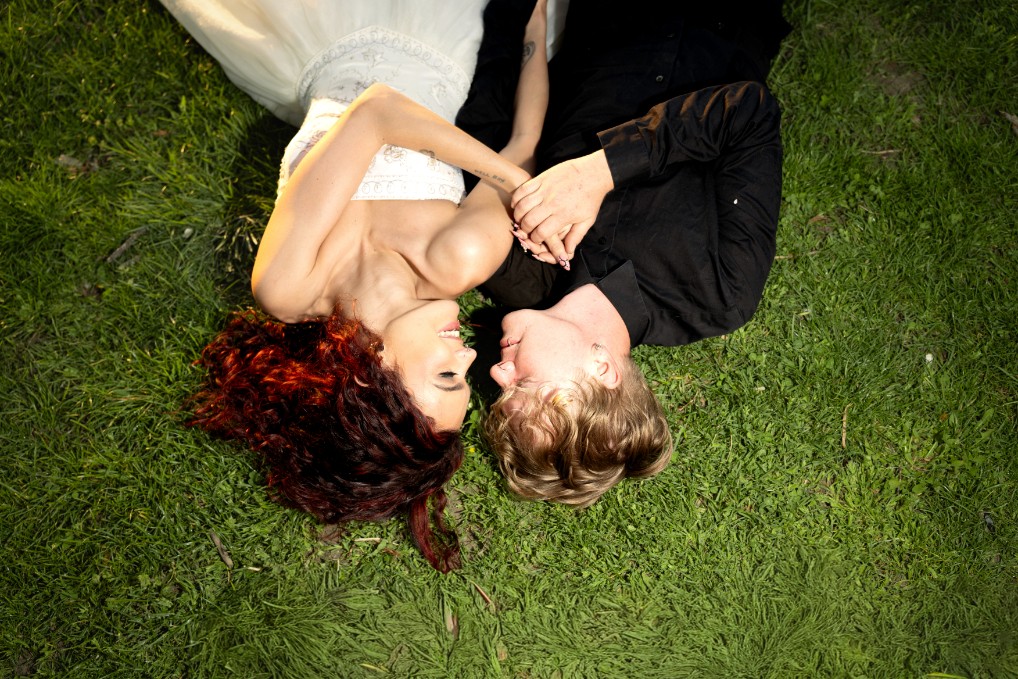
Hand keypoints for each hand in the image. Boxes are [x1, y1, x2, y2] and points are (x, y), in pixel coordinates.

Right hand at [510, 150, 613, 264]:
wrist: (593, 173)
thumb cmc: (591, 198)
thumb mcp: (588, 220)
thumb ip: (576, 236)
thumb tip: (568, 252)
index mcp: (563, 215)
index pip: (541, 232)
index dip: (535, 238)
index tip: (536, 238)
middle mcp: (552, 203)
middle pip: (529, 221)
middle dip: (525, 229)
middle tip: (526, 230)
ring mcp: (545, 190)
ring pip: (523, 206)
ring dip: (518, 216)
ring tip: (521, 219)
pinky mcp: (541, 179)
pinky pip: (522, 190)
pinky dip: (516, 200)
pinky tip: (517, 205)